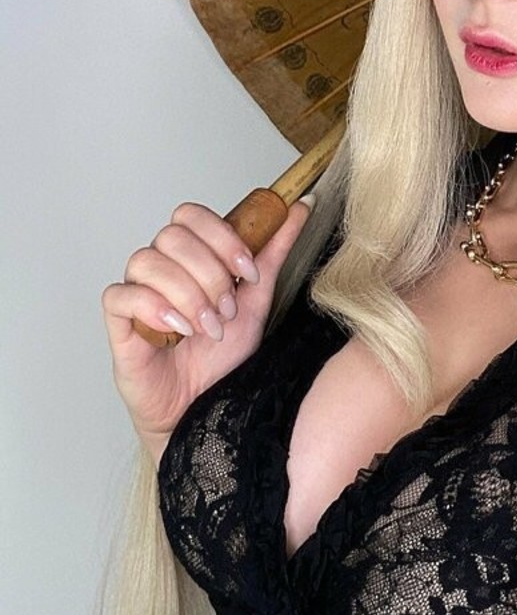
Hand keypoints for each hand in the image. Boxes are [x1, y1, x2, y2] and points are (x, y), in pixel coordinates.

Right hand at [102, 197, 311, 448]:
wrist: (205, 407)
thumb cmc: (222, 356)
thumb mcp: (257, 299)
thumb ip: (274, 252)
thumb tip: (300, 207)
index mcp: (190, 256)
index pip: (191, 215)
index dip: (221, 236)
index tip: (248, 271)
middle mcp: (160, 268)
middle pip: (172, 236)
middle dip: (210, 272)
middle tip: (228, 309)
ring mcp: (136, 293)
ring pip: (147, 261)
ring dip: (188, 294)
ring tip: (209, 328)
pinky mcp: (118, 323)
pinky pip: (120, 295)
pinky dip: (155, 308)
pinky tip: (180, 330)